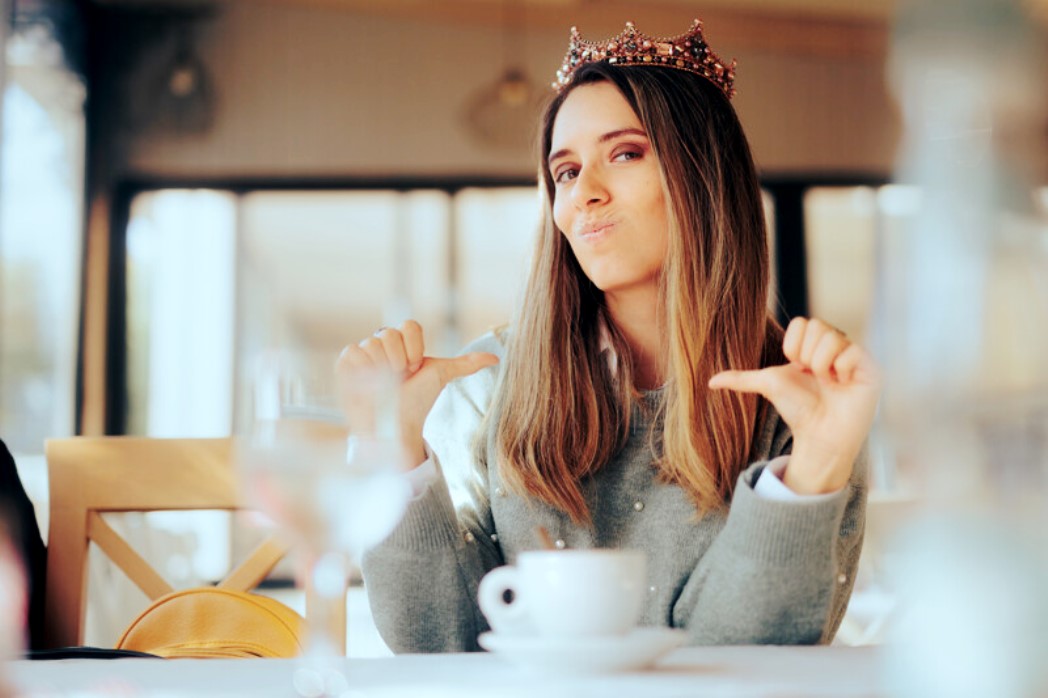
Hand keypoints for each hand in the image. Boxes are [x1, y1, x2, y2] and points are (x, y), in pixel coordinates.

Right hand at [337, 320, 498, 468]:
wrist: (395, 426)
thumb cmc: (417, 401)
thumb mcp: (440, 377)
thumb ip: (465, 364)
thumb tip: (496, 359)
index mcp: (403, 342)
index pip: (409, 326)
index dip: (415, 349)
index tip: (416, 369)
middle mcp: (382, 343)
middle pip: (389, 334)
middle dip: (399, 360)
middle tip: (400, 379)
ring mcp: (363, 352)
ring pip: (372, 343)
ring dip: (381, 368)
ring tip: (383, 384)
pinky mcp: (346, 364)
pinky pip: (352, 352)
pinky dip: (361, 369)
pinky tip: (367, 384)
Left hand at [708, 317, 880, 494]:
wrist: (819, 434)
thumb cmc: (798, 409)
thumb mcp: (768, 386)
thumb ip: (742, 379)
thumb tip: (710, 381)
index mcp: (815, 344)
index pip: (803, 322)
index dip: (794, 347)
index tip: (797, 368)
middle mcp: (837, 345)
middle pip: (818, 326)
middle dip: (807, 356)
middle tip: (814, 377)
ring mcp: (855, 355)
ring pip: (832, 338)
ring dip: (822, 365)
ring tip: (829, 382)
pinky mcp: (870, 367)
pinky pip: (852, 352)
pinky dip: (841, 370)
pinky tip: (844, 384)